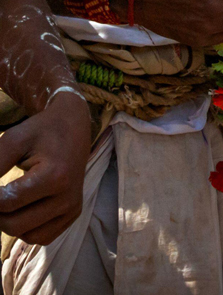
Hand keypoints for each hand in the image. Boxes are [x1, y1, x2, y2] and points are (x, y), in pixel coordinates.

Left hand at [0, 91, 89, 244]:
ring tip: (9, 200)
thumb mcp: (14, 140)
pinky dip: (27, 229)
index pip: (6, 203)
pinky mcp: (74, 214)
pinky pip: (41, 237)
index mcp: (56, 176)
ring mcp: (72, 208)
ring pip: (27, 236)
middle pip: (14, 225)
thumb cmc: (42, 131)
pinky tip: (25, 208)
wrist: (74, 127)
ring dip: (10, 222)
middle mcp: (68, 197)